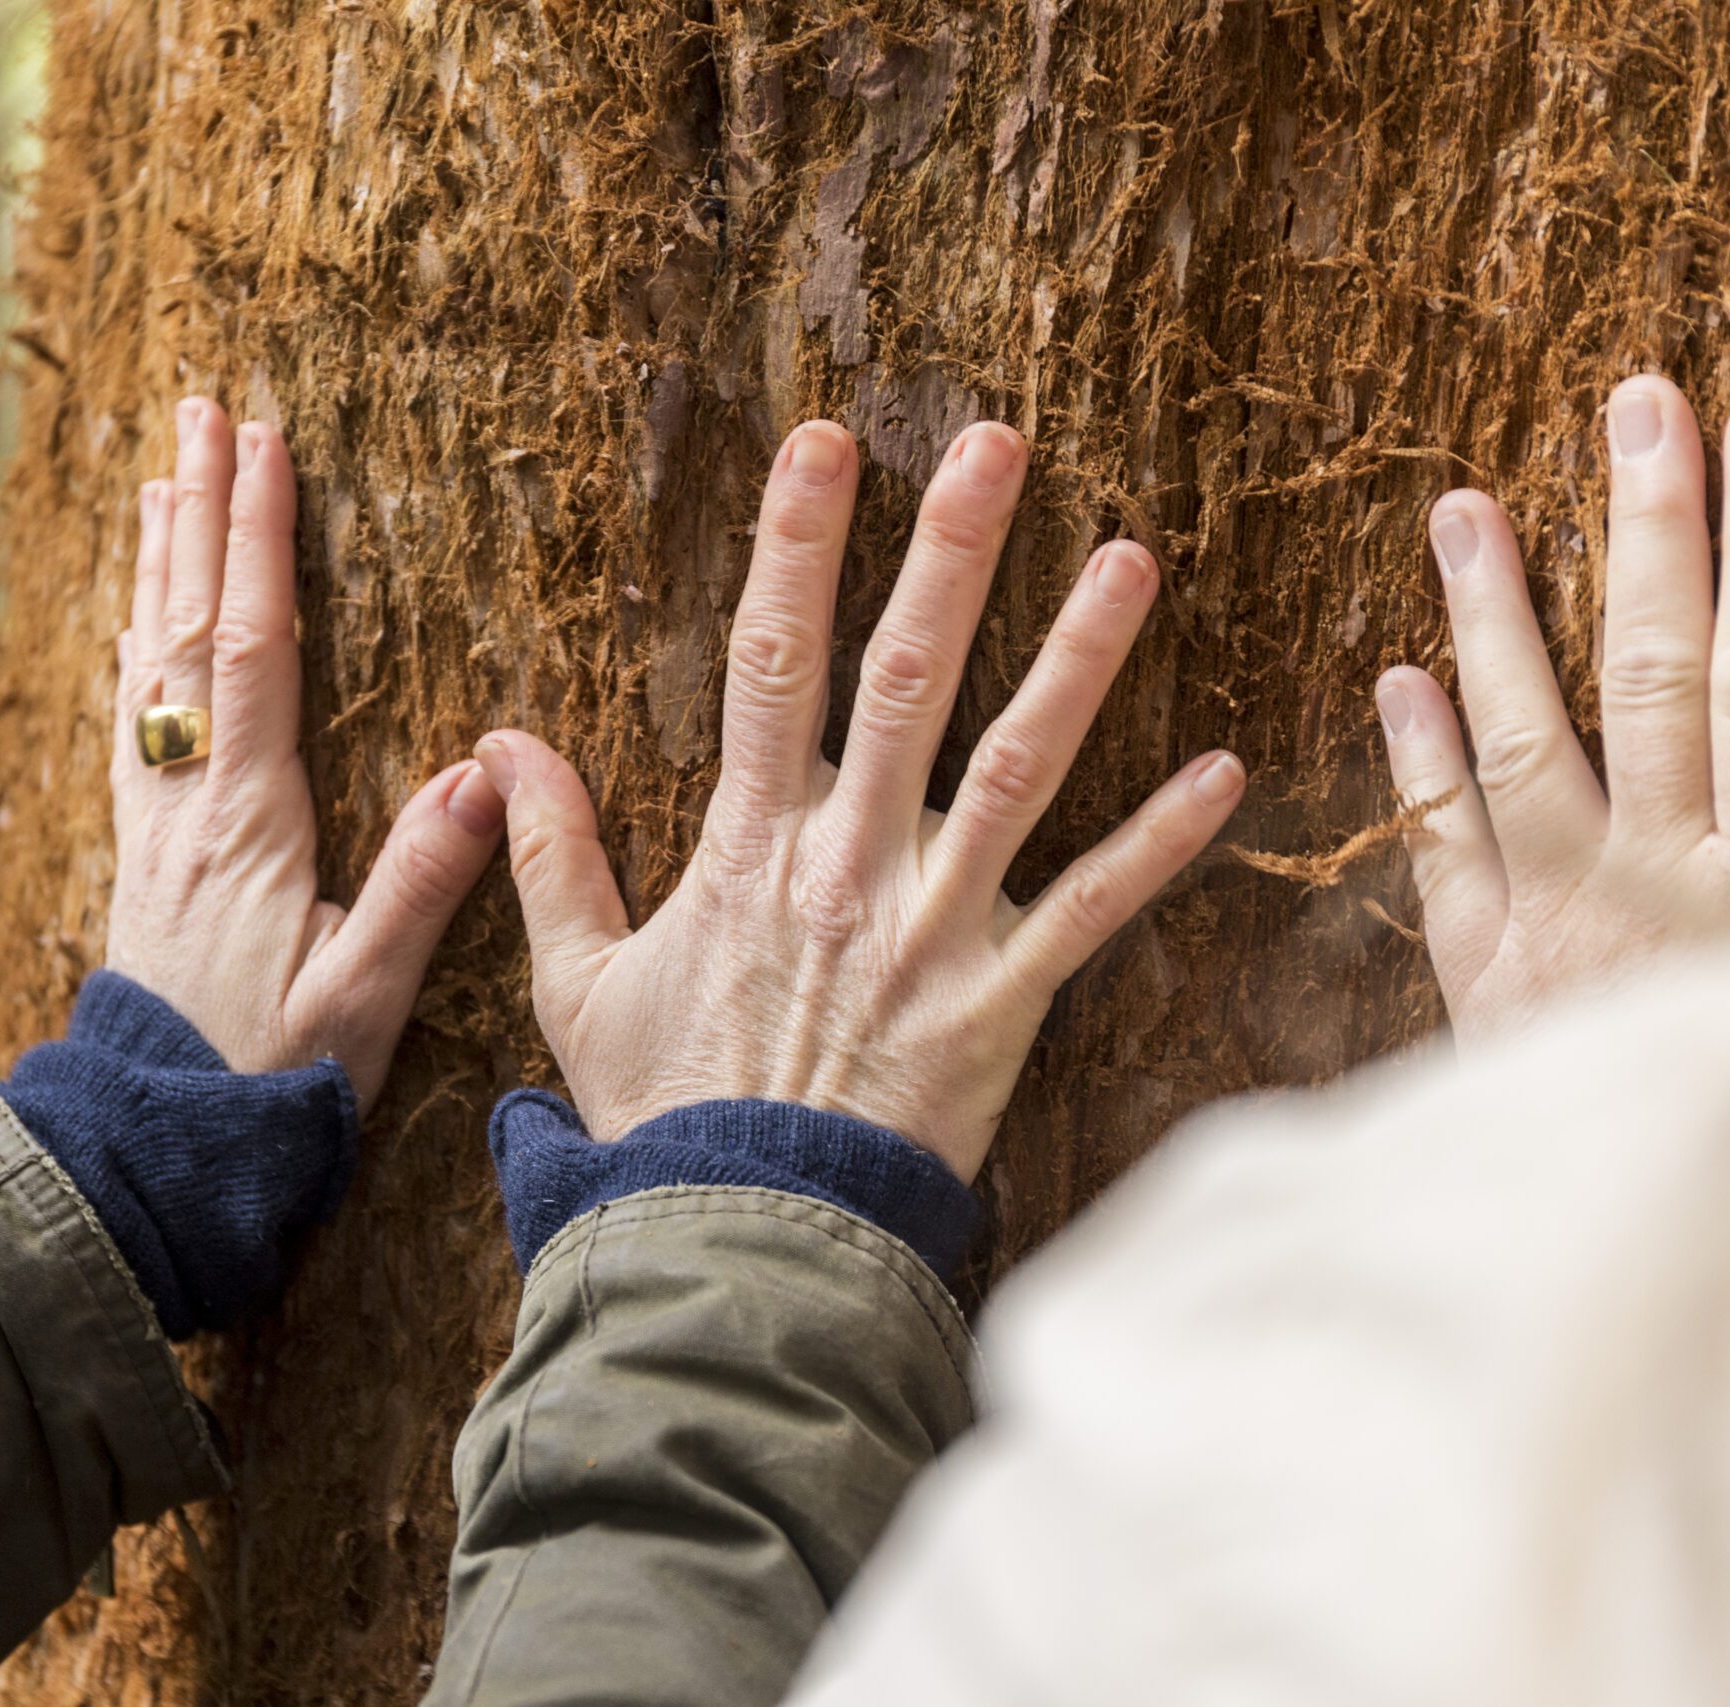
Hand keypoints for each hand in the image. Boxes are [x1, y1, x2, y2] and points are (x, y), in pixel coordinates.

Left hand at [107, 397, 504, 1108]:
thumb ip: (423, 884)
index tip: (263, 446)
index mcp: (248, 821)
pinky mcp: (145, 850)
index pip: (253, 651)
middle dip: (199, 514)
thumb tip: (484, 774)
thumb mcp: (366, 993)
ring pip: (149, 662)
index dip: (259, 543)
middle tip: (202, 412)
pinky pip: (134, 717)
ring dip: (160, 564)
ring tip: (160, 477)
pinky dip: (137, 645)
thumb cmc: (275, 1077)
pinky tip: (139, 620)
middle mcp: (188, 802)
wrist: (162, 1143)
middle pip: (189, 628)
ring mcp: (156, 821)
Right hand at [475, 420, 1243, 1180]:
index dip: (793, 548)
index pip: (768, 664)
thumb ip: (549, 857)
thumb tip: (503, 744)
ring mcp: (936, 931)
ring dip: (1076, 660)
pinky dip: (1162, 845)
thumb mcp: (579, 985)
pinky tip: (1226, 770)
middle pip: (906, 682)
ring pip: (1016, 770)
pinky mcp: (1005, 1005)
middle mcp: (850, 867)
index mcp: (750, 849)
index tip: (818, 445)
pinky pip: (1094, 912)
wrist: (743, 1241)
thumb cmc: (665, 1114)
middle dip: (947, 554)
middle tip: (994, 443)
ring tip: (1129, 555)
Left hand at [1376, 375, 1729, 1040]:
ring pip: (1527, 742)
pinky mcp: (1488, 986)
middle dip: (1649, 534)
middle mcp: (1663, 888)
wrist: (1656, 1274)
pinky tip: (1395, 678)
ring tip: (1464, 506)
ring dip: (1496, 618)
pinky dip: (1420, 763)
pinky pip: (1444, 854)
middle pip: (1652, 679)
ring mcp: (1561, 932)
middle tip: (1633, 405)